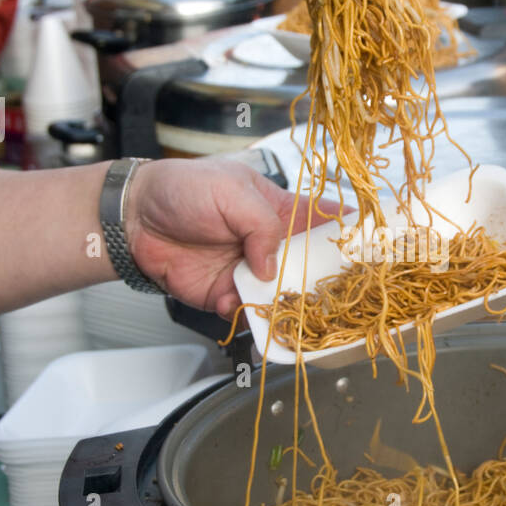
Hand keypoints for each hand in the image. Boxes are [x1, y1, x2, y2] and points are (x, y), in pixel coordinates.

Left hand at [124, 150, 341, 317]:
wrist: (133, 218)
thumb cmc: (182, 190)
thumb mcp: (230, 190)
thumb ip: (261, 224)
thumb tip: (272, 267)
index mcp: (279, 210)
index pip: (324, 221)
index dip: (349, 235)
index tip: (372, 251)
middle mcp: (270, 245)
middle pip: (310, 269)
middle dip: (322, 284)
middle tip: (333, 296)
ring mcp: (249, 272)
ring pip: (282, 298)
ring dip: (285, 307)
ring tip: (283, 309)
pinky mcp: (224, 295)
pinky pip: (246, 313)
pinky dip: (246, 316)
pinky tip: (233, 305)